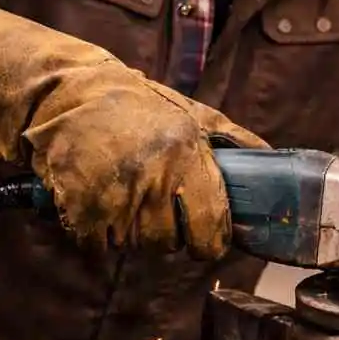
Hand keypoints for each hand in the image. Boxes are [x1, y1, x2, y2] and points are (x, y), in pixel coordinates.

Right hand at [0, 0, 268, 257]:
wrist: (66, 93)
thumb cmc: (135, 104)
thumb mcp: (192, 112)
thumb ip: (233, 139)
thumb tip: (273, 161)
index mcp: (187, 153)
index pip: (212, 226)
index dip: (210, 239)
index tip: (206, 237)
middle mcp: (154, 176)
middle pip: (170, 243)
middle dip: (167, 233)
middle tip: (156, 206)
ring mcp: (116, 195)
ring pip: (134, 246)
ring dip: (130, 230)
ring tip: (124, 193)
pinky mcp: (81, 208)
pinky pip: (97, 244)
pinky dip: (96, 231)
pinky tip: (97, 198)